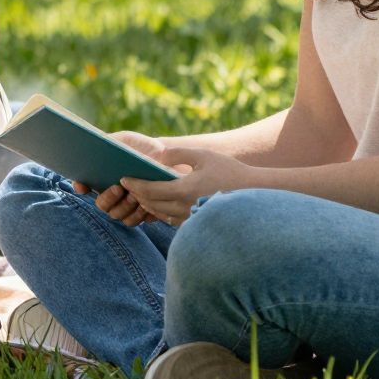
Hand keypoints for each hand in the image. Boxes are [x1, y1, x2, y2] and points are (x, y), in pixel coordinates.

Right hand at [70, 131, 164, 225]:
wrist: (166, 159)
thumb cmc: (141, 148)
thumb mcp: (124, 140)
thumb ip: (107, 142)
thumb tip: (91, 144)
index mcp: (101, 177)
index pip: (83, 185)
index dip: (80, 186)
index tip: (82, 185)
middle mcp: (110, 194)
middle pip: (101, 205)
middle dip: (108, 198)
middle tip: (119, 188)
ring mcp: (124, 205)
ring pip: (116, 215)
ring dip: (124, 207)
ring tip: (135, 195)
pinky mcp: (139, 214)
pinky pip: (131, 221)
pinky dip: (137, 215)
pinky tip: (145, 205)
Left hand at [122, 145, 257, 225]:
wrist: (255, 193)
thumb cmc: (229, 170)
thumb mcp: (203, 156)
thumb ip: (178, 154)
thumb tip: (156, 157)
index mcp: (185, 190)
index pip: (150, 190)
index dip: (134, 184)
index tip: (123, 179)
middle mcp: (186, 208)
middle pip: (151, 204)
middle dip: (136, 194)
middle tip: (125, 186)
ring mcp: (192, 219)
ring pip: (160, 214)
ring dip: (147, 204)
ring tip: (138, 194)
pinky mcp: (198, 224)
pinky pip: (172, 220)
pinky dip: (160, 212)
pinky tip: (156, 204)